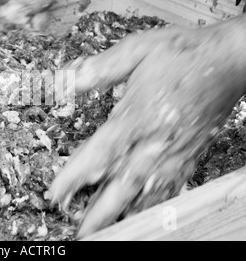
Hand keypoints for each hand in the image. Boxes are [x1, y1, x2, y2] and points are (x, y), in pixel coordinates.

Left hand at [48, 14, 245, 237]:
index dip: (75, 176)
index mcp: (139, 115)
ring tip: (105, 231)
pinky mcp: (190, 154)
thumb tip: (65, 80)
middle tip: (79, 233)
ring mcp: (175, 151)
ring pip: (146, 193)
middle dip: (99, 213)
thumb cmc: (183, 53)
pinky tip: (143, 212)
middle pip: (123, 185)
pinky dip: (153, 205)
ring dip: (124, 215)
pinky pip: (169, 188)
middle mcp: (157, 140)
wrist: (230, 60)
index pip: (100, 153)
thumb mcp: (137, 50)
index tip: (55, 193)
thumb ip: (99, 69)